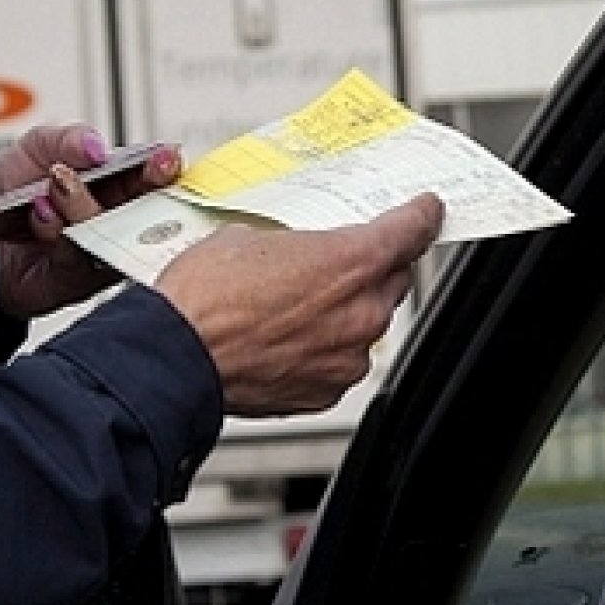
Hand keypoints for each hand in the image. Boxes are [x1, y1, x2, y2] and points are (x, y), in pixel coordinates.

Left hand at [0, 123, 183, 320]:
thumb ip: (65, 139)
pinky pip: (80, 257)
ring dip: (85, 204)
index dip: (162, 165)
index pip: (148, 174)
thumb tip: (98, 146)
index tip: (166, 157)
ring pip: (113, 232)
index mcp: (110, 183)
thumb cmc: (5, 198)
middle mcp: (111, 219)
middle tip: (144, 172)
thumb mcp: (32, 150)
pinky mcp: (78, 280)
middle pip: (148, 207)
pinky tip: (40, 214)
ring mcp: (98, 250)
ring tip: (56, 184)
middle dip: (147, 187)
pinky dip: (58, 231)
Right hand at [157, 195, 444, 416]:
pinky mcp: (326, 392)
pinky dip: (323, 350)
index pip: (410, 231)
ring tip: (294, 308)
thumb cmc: (203, 299)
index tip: (428, 212)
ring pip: (364, 326)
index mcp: (351, 262)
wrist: (176, 359)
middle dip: (372, 270)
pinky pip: (339, 362)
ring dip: (342, 314)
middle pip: (391, 281)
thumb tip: (291, 251)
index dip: (422, 217)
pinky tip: (286, 340)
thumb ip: (290, 243)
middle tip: (338, 264)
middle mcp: (360, 313)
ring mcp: (346, 358)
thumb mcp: (246, 238)